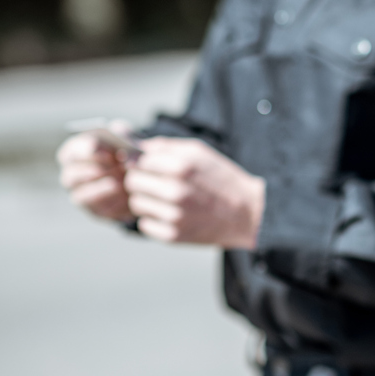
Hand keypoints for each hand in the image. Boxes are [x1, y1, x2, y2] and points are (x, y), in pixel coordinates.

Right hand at [57, 120, 134, 222]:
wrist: (138, 177)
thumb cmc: (126, 153)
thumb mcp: (126, 140)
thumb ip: (124, 136)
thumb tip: (124, 142)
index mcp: (74, 155)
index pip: (69, 153)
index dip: (86, 152)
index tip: (107, 152)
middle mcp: (71, 177)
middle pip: (70, 176)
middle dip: (91, 171)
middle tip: (112, 168)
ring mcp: (81, 195)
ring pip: (80, 195)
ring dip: (99, 189)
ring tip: (117, 183)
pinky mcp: (96, 212)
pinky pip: (99, 210)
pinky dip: (112, 203)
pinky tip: (125, 196)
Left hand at [123, 137, 264, 248]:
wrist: (246, 213)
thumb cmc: (221, 178)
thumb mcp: (198, 152)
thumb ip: (163, 146)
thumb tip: (128, 139)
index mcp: (182, 166)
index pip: (139, 161)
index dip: (143, 162)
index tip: (151, 166)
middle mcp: (176, 191)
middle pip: (132, 182)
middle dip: (141, 180)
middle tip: (157, 183)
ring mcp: (174, 216)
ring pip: (135, 204)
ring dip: (146, 200)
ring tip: (166, 199)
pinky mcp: (173, 235)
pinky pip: (143, 224)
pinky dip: (153, 219)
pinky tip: (171, 214)